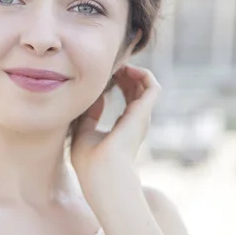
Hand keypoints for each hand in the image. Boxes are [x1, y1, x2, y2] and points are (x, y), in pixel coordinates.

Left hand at [70, 64, 160, 186]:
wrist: (101, 172)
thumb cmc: (90, 160)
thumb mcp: (83, 132)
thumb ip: (89, 115)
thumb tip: (94, 97)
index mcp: (124, 127)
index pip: (127, 100)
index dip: (118, 84)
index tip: (103, 74)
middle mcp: (135, 121)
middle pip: (136, 90)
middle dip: (125, 74)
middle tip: (111, 64)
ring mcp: (141, 117)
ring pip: (145, 86)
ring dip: (133, 71)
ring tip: (117, 63)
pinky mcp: (143, 112)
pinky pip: (152, 86)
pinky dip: (143, 73)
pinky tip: (126, 68)